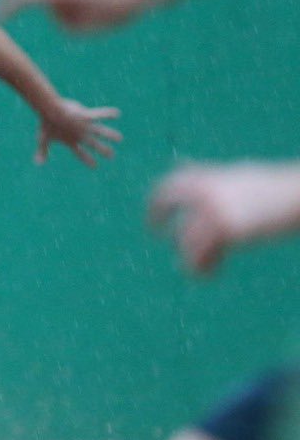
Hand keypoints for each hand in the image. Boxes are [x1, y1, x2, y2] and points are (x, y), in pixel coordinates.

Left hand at [36, 98, 121, 166]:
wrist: (50, 111)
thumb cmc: (47, 124)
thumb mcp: (44, 139)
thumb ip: (42, 151)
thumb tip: (37, 163)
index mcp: (71, 141)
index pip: (81, 154)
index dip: (87, 160)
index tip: (94, 166)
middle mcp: (80, 135)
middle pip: (93, 145)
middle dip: (103, 150)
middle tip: (111, 155)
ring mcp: (84, 126)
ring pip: (100, 132)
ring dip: (110, 135)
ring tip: (120, 138)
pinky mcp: (86, 116)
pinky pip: (99, 114)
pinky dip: (107, 114)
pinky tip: (117, 113)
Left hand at [149, 162, 299, 273]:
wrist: (297, 195)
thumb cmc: (270, 186)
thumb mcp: (235, 175)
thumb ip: (206, 174)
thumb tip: (182, 165)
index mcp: (207, 177)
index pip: (168, 185)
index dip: (155, 201)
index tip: (155, 215)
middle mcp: (205, 191)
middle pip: (165, 204)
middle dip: (156, 219)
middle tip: (158, 234)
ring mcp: (214, 210)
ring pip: (184, 238)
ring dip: (186, 255)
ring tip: (190, 268)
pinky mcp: (228, 230)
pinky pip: (202, 255)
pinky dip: (202, 268)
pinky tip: (207, 274)